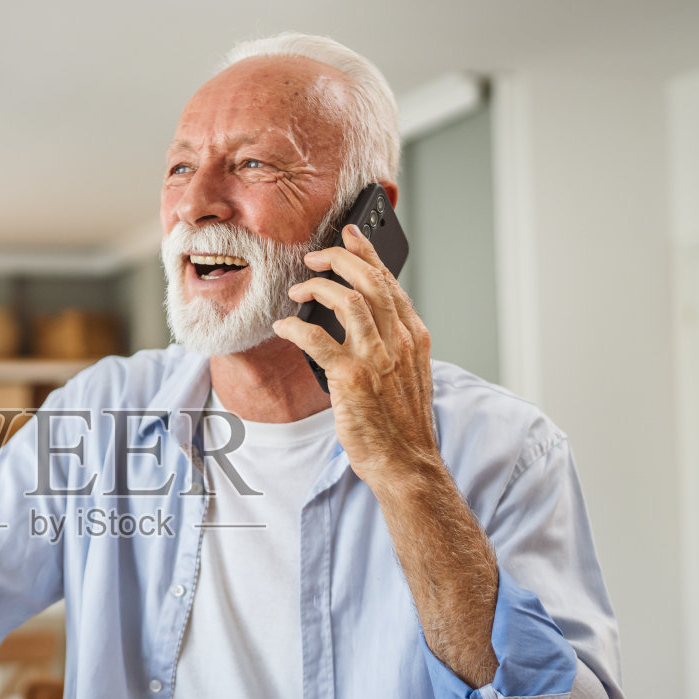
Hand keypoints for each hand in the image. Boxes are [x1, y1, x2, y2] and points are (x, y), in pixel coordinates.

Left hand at [273, 223, 439, 486]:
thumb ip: (391, 343)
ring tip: (298, 290)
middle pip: (369, 280)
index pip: (390, 282)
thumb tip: (363, 319)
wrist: (407, 463)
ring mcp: (377, 358)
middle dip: (339, 259)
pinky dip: (296, 328)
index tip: (350, 234)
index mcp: (414, 337)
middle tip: (315, 257)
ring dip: (318, 288)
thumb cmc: (402, 424)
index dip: (367, 253)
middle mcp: (399, 341)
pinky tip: (284, 327)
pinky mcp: (351, 378)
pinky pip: (317, 340)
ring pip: (348, 300)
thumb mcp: (408, 374)